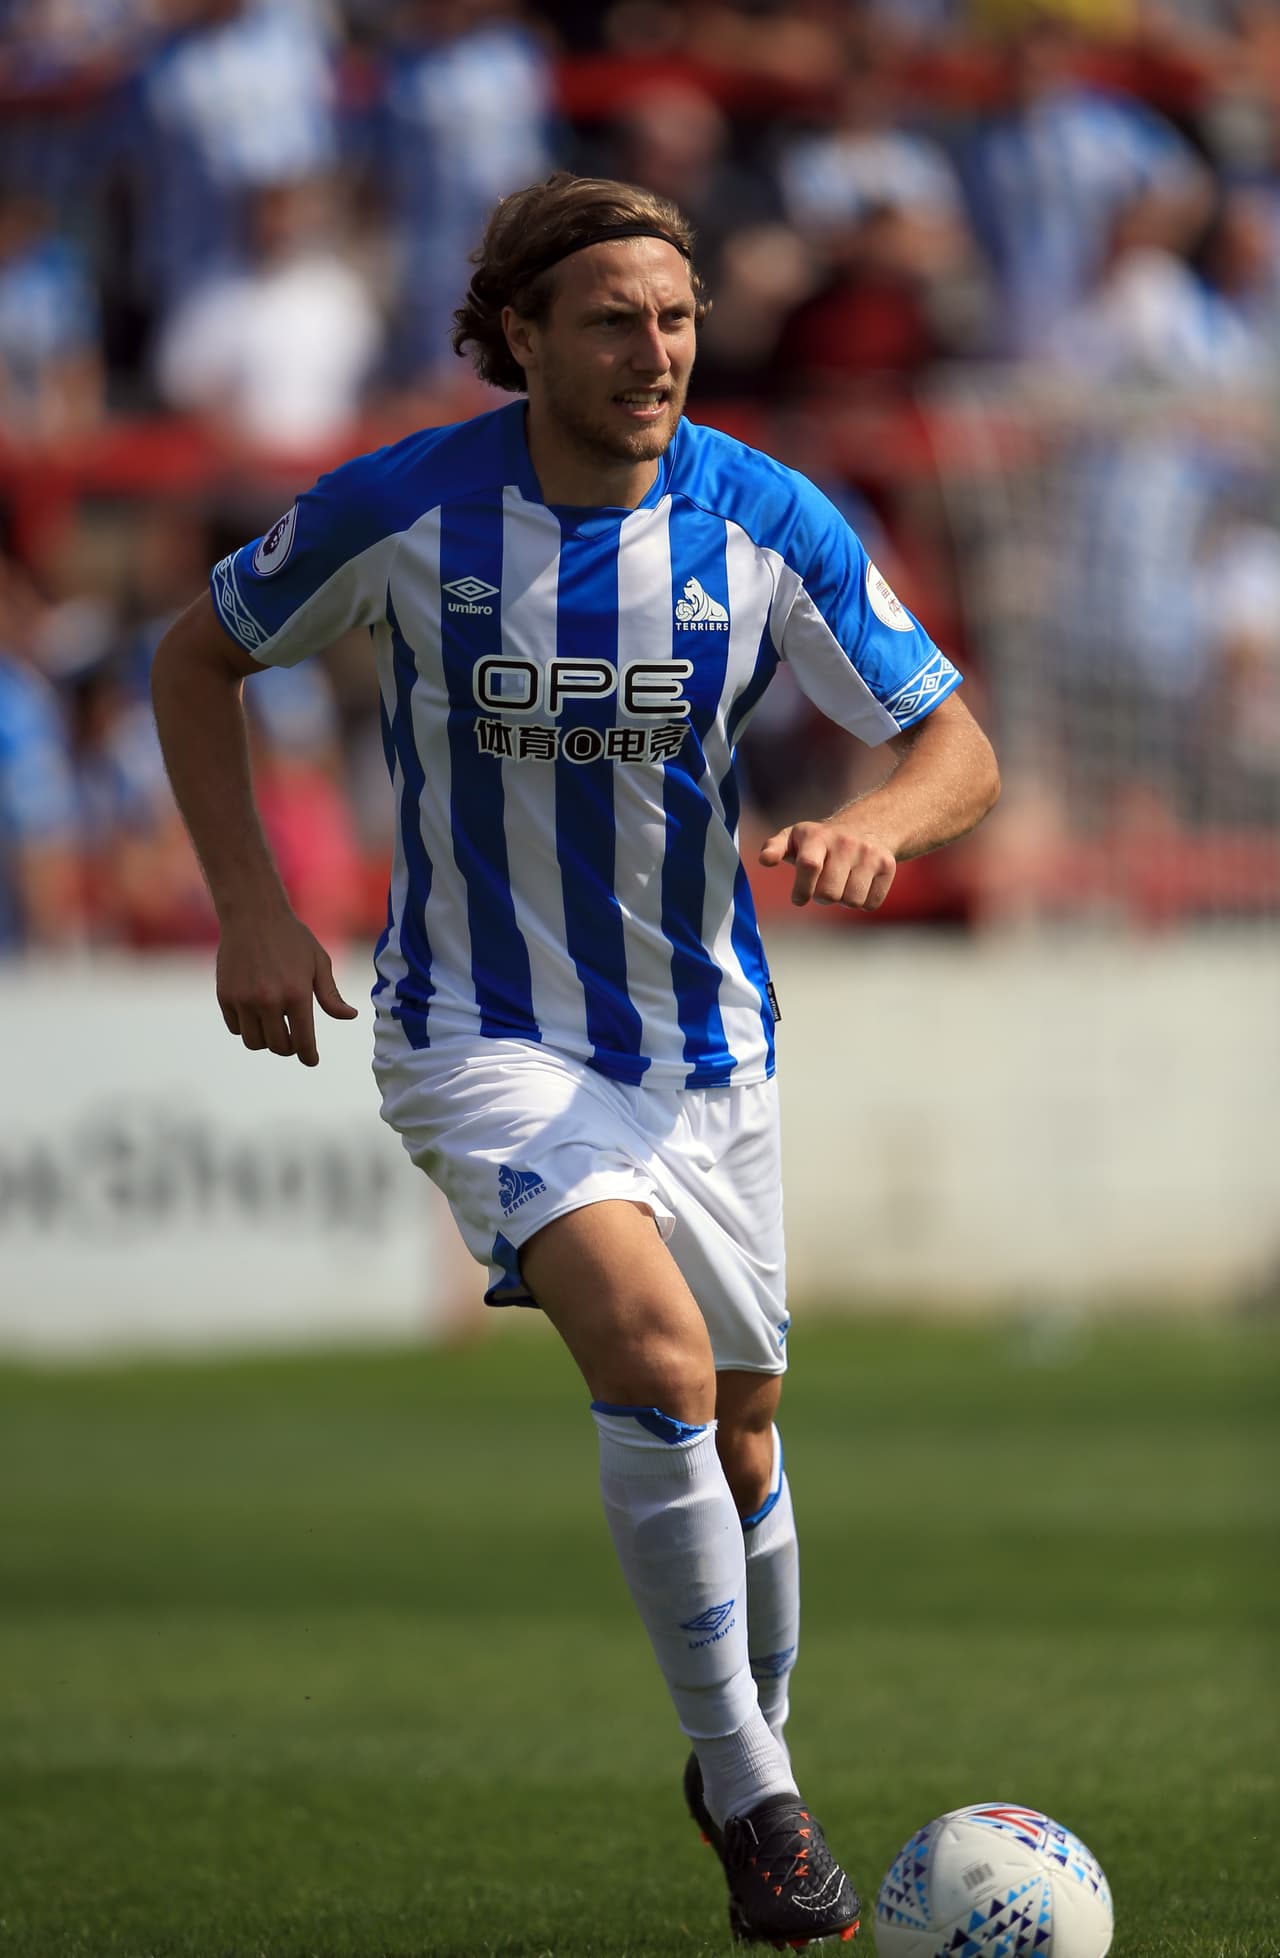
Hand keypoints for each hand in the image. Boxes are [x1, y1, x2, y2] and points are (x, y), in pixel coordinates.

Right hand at [215, 909, 357, 1065]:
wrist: (252, 915)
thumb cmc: (292, 939)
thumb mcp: (318, 963)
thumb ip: (331, 995)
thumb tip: (349, 1017)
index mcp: (296, 994)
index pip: (303, 1041)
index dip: (309, 1056)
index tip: (312, 1060)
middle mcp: (268, 1001)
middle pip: (278, 1046)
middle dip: (289, 1047)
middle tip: (294, 1039)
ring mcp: (243, 999)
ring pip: (255, 1042)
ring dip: (266, 1040)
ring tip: (274, 1026)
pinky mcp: (225, 996)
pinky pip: (236, 1028)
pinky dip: (247, 1027)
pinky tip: (256, 1013)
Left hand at [759, 818, 897, 910]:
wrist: (867, 826)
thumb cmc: (819, 841)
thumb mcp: (794, 837)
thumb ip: (775, 847)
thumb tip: (764, 860)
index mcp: (818, 836)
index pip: (809, 865)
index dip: (801, 889)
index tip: (799, 898)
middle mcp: (846, 842)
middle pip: (829, 893)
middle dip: (822, 897)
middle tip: (822, 886)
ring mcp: (869, 854)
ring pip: (852, 901)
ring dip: (843, 900)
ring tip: (842, 883)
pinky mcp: (888, 866)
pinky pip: (871, 903)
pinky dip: (863, 902)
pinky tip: (859, 884)